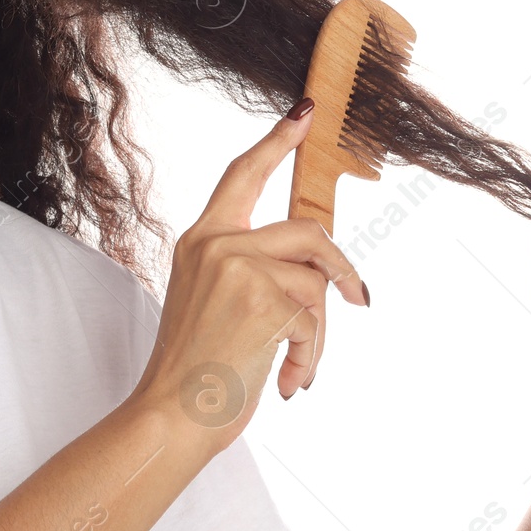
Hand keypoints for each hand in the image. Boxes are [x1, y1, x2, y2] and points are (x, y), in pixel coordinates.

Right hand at [129, 103, 371, 454]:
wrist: (173, 414)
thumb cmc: (195, 369)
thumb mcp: (213, 302)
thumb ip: (250, 271)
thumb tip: (317, 270)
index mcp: (199, 240)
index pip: (241, 176)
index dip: (275, 142)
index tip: (303, 116)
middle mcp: (216, 243)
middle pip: (308, 230)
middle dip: (339, 268)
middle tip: (358, 298)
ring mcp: (238, 267)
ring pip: (318, 277)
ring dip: (319, 330)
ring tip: (295, 365)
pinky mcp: (264, 297)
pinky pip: (316, 317)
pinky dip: (311, 355)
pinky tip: (287, 381)